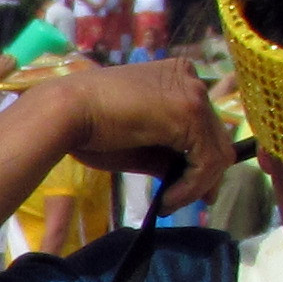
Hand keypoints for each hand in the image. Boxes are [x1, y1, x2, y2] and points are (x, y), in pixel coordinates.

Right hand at [61, 62, 232, 206]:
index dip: (199, 160)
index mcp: (178, 77)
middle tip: (181, 201)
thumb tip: (190, 182)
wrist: (66, 112)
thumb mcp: (138, 142)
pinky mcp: (191, 114)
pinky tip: (167, 199)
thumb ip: (167, 155)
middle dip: (204, 176)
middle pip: (216, 138)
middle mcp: (192, 80)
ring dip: (196, 186)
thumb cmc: (90, 126)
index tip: (186, 188)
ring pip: (216, 152)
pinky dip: (191, 187)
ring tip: (168, 204)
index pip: (204, 125)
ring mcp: (194, 94)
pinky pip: (206, 161)